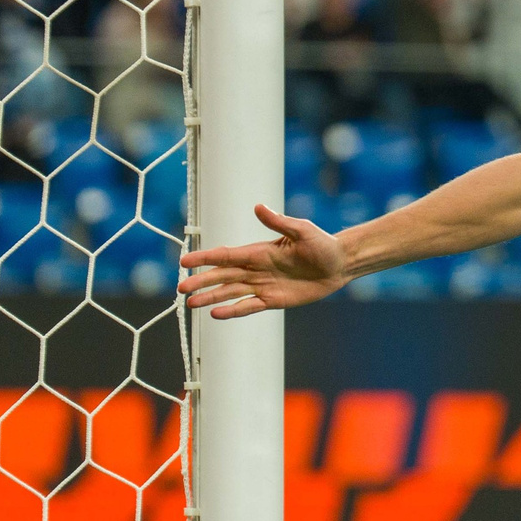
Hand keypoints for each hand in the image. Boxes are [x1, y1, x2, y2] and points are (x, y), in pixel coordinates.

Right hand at [179, 203, 349, 317]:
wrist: (339, 264)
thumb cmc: (322, 244)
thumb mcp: (301, 231)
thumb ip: (279, 222)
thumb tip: (259, 207)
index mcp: (259, 251)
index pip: (225, 255)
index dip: (205, 258)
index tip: (185, 262)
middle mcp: (256, 269)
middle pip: (222, 276)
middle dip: (202, 282)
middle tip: (181, 289)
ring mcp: (263, 285)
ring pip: (230, 292)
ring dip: (211, 298)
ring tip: (191, 304)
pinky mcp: (273, 300)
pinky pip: (248, 306)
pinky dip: (232, 311)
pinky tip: (215, 314)